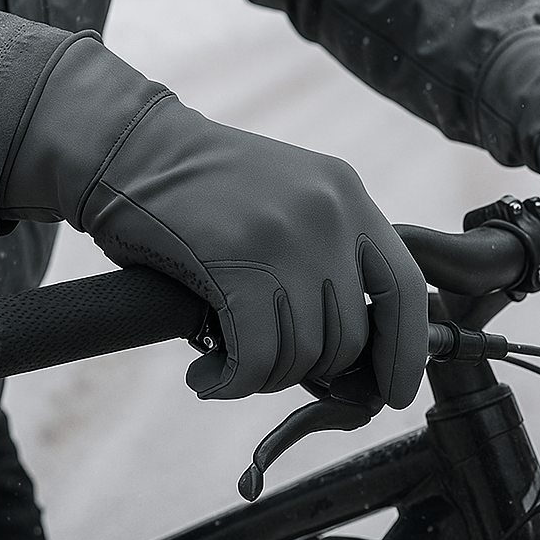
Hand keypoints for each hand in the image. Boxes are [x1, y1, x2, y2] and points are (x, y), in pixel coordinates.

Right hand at [0, 37, 426, 406]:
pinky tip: (207, 375)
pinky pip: (255, 356)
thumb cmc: (205, 190)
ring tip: (229, 361)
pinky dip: (232, 383)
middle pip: (351, 334)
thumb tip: (356, 353)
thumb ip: (328, 257)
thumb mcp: (288, 201)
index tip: (395, 392)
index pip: (406, 287)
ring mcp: (285, 234)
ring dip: (265, 375)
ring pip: (304, 352)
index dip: (407, 352)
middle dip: (311, 369)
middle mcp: (329, 212)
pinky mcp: (235, 260)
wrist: (132, 148)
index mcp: (348, 194)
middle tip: (268, 366)